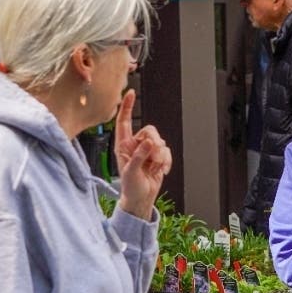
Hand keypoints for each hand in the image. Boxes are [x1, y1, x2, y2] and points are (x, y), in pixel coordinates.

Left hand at [113, 90, 171, 219]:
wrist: (141, 199)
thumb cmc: (130, 187)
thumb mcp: (131, 172)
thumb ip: (140, 156)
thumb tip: (150, 142)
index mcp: (123, 145)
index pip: (124, 121)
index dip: (127, 107)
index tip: (130, 93)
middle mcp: (135, 145)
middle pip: (150, 131)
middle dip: (154, 144)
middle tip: (153, 158)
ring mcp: (148, 150)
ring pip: (160, 142)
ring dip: (160, 156)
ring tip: (154, 168)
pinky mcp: (158, 157)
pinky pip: (167, 151)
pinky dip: (166, 161)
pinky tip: (161, 170)